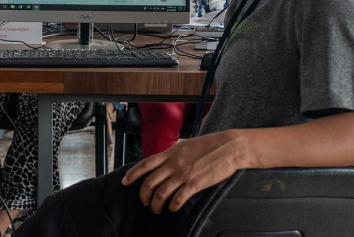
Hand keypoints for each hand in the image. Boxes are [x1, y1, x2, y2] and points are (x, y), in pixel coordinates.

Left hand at [122, 130, 244, 212]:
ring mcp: (183, 174)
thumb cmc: (210, 145)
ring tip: (157, 209)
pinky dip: (172, 206)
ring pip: (161, 193)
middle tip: (145, 202)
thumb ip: (173, 154)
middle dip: (143, 195)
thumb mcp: (186, 145)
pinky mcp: (195, 184)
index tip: (125, 182)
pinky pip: (177, 198)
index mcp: (170, 153)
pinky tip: (173, 208)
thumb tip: (165, 162)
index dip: (132, 174)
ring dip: (156, 204)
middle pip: (149, 182)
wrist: (229, 147)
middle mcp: (173, 163)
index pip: (145, 164)